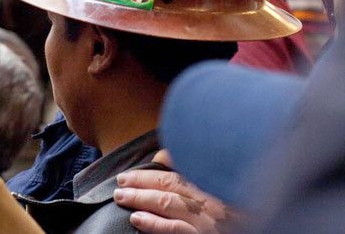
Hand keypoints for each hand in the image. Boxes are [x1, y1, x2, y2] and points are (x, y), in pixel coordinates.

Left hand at [113, 151, 236, 232]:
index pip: (183, 169)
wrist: (261, 228)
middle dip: (143, 181)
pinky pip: (176, 229)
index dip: (159, 166)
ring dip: (141, 198)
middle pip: (171, 184)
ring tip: (121, 196)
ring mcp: (207, 220)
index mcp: (215, 183)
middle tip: (121, 180)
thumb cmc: (234, 209)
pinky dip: (154, 223)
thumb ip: (192, 169)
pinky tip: (137, 219)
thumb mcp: (220, 186)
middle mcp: (211, 199)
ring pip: (168, 204)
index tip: (142, 166)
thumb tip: (162, 156)